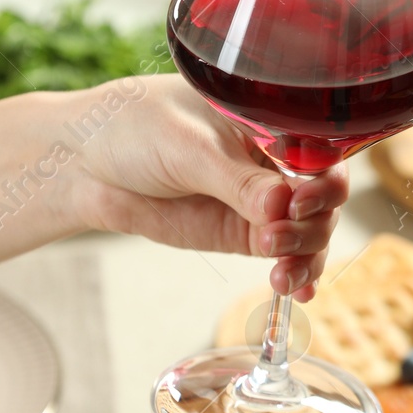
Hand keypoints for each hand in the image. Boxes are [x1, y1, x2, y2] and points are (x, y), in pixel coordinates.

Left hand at [60, 76, 347, 299]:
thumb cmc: (136, 129)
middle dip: (313, 224)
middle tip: (278, 238)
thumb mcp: (189, 148)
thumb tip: (283, 208)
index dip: (324, 180)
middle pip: (325, 198)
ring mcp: (262, 201)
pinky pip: (285, 256)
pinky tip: (297, 291)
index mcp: (273, 122)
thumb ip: (237, 181)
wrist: (87, 164)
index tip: (301, 201)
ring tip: (281, 273)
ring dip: (306, 255)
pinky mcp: (244, 234)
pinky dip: (297, 274)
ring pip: (310, 232)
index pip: (322, 151)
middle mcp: (276, 161)